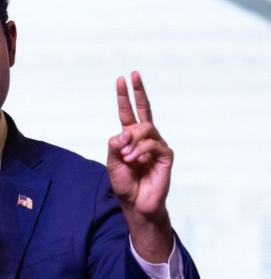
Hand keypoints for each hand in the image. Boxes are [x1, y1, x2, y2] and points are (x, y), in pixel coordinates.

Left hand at [107, 71, 173, 260]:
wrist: (136, 203)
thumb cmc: (124, 183)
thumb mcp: (112, 161)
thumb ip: (115, 144)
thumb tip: (124, 131)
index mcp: (130, 137)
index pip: (128, 112)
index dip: (125, 96)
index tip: (122, 79)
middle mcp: (144, 137)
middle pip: (144, 109)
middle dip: (138, 91)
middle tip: (133, 75)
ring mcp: (156, 144)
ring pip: (144, 128)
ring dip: (132, 140)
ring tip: (126, 156)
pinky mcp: (166, 155)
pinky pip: (153, 144)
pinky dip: (140, 150)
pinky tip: (133, 159)